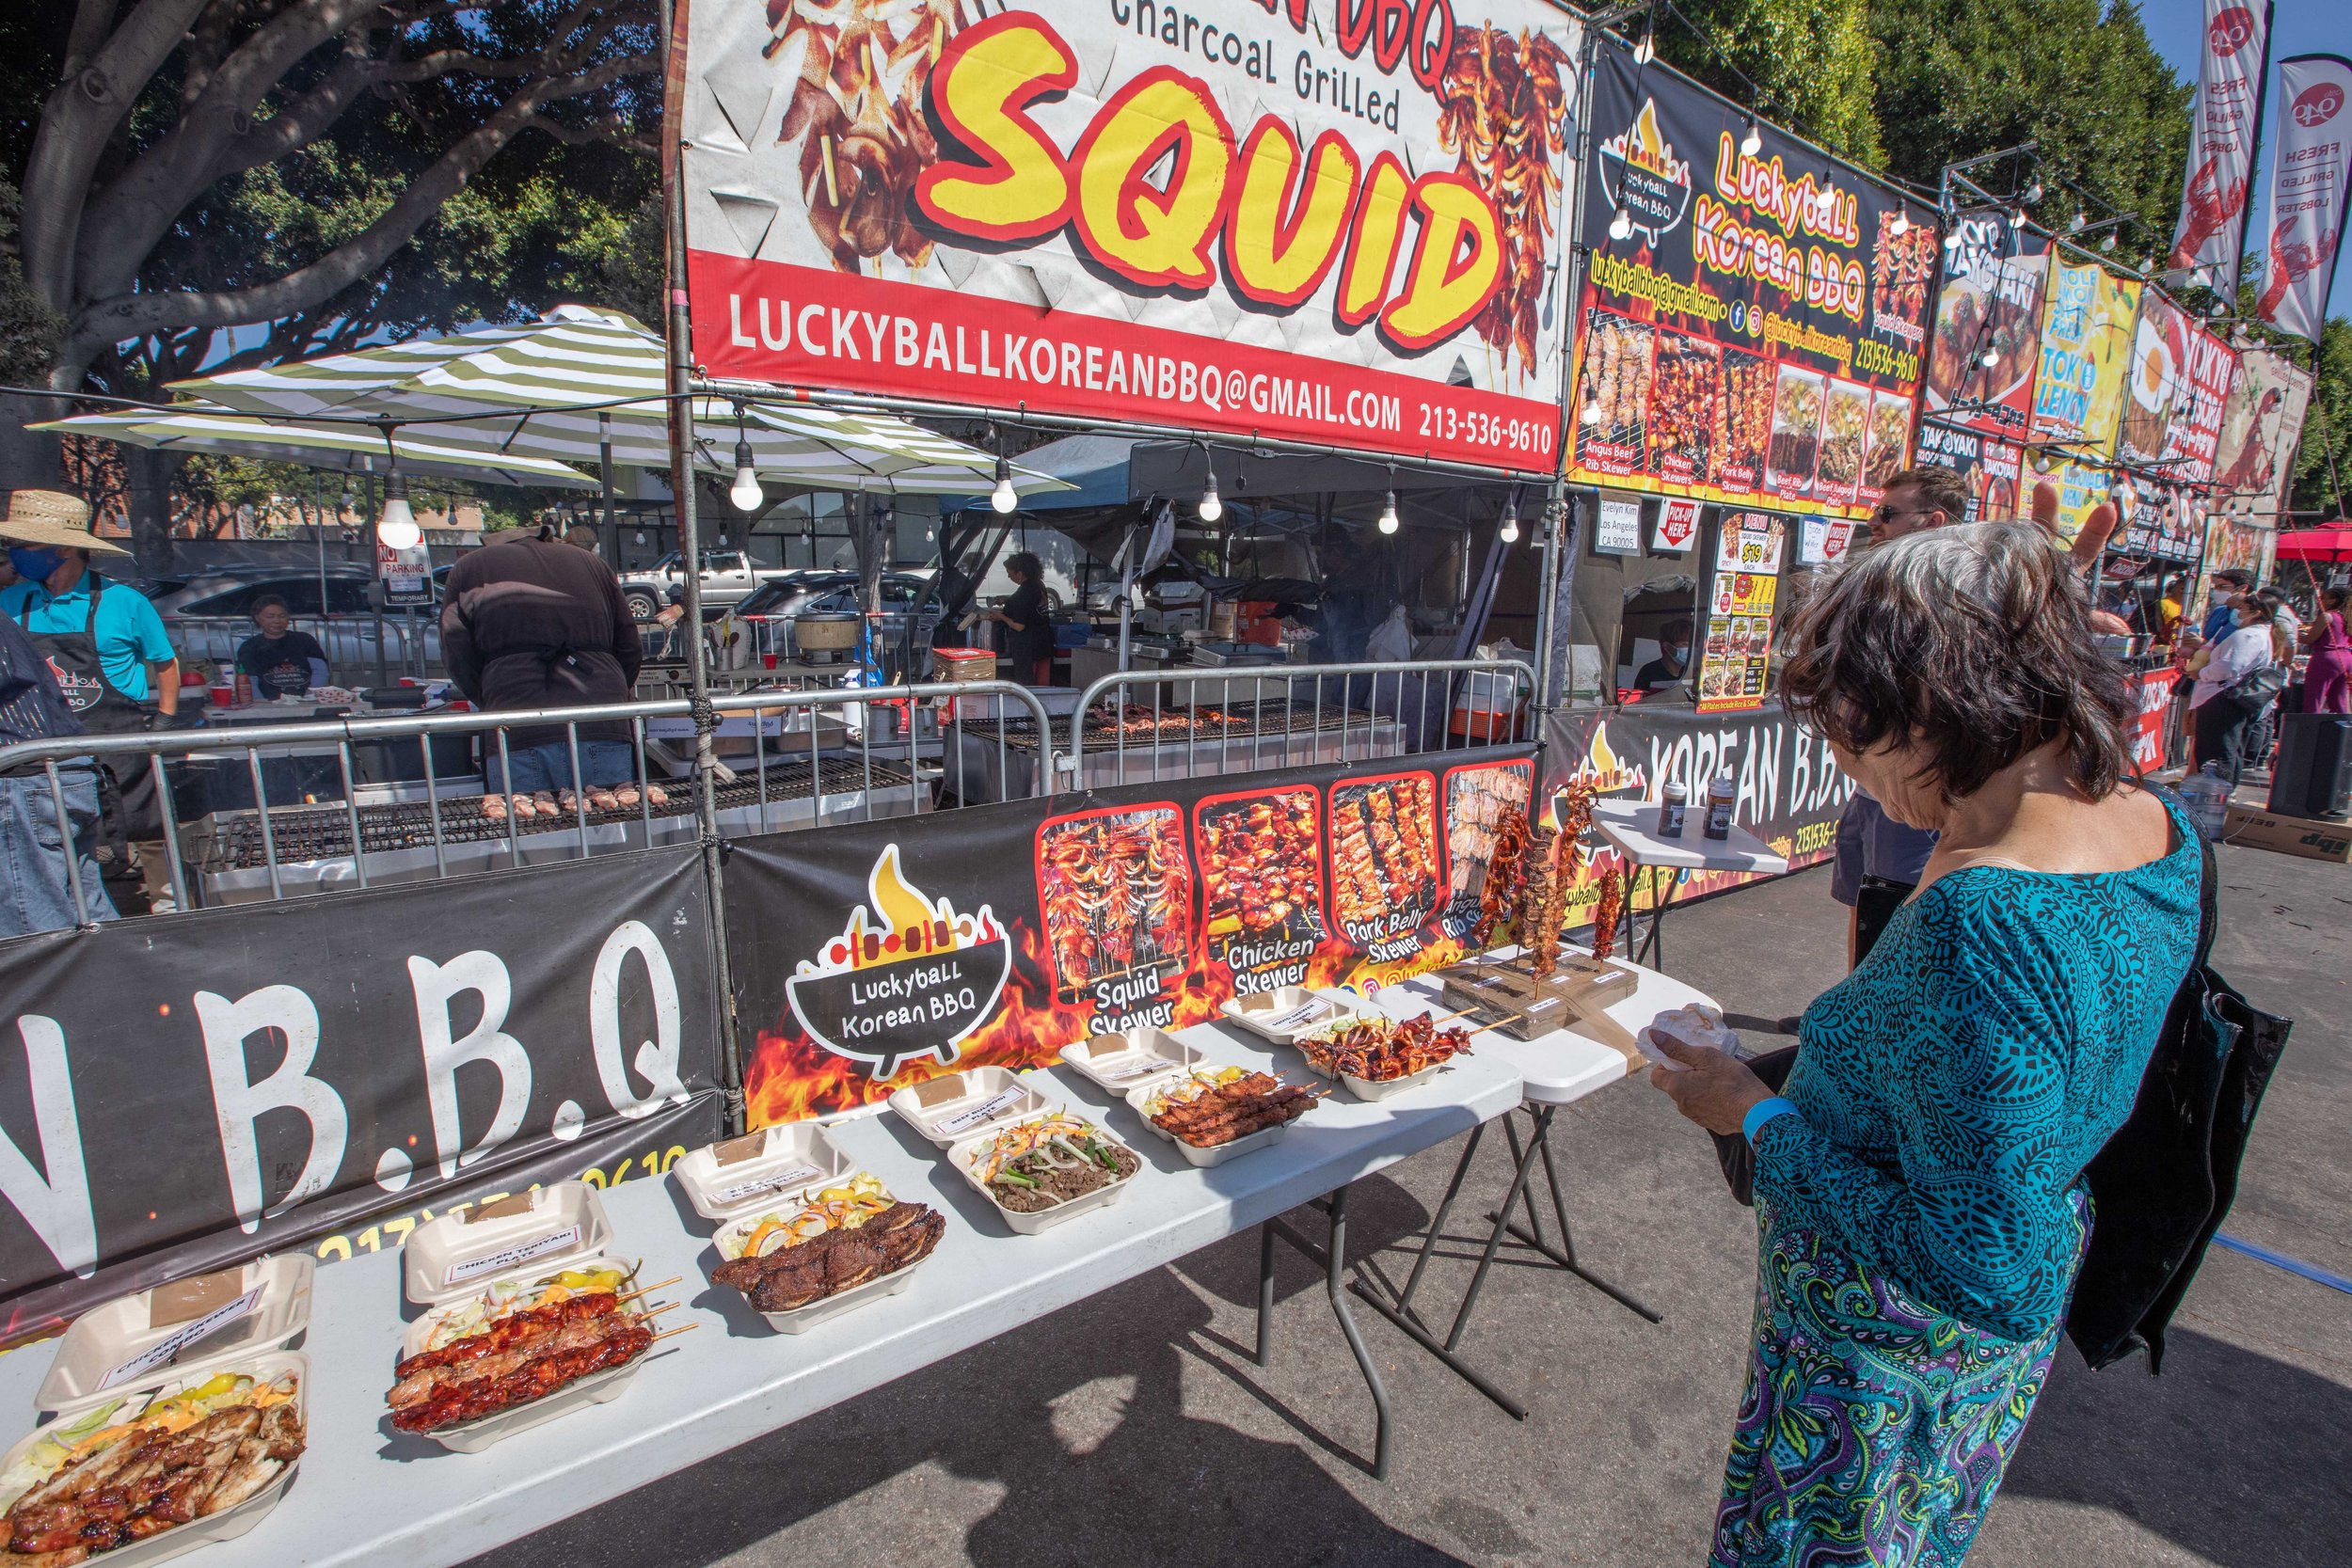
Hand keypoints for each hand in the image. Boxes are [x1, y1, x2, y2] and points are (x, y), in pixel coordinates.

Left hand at [1644, 1033, 1770, 1135]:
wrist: (1757, 1111)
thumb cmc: (1732, 1080)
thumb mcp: (1706, 1057)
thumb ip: (1677, 1048)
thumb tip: (1654, 1036)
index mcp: (1677, 1088)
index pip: (1656, 1076)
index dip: (1666, 1065)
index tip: (1683, 1058)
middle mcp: (1682, 1106)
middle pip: (1675, 1086)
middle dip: (1685, 1075)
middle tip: (1705, 1066)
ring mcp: (1696, 1117)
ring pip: (1690, 1098)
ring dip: (1698, 1088)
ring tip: (1719, 1080)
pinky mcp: (1711, 1124)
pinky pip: (1704, 1109)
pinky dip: (1709, 1101)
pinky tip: (1726, 1095)